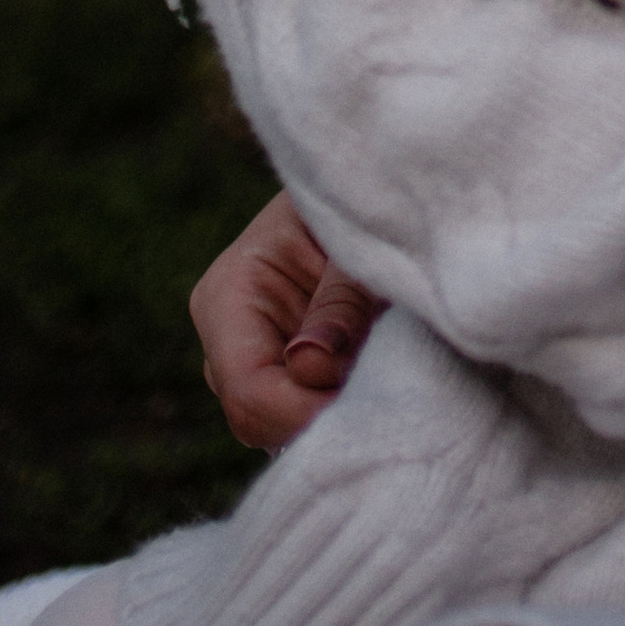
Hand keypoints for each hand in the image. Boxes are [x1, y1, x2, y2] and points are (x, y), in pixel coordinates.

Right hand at [191, 188, 385, 448]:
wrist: (381, 197)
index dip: (305, 413)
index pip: (248, 388)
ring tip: (396, 382)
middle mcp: (228, 341)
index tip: (373, 410)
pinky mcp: (285, 381)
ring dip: (339, 418)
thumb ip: (341, 301)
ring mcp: (253, 366)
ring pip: (281, 429)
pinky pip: (304, 420)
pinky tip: (386, 388)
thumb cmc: (368, 209)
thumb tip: (308, 366)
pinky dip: (345, 414)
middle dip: (324, 419)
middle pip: (260, 420)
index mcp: (228, 293)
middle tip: (395, 398)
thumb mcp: (359, 244)